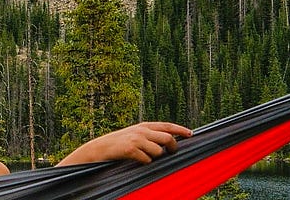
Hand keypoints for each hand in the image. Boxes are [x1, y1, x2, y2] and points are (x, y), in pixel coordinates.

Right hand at [57, 122, 191, 165]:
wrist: (98, 149)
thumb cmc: (118, 144)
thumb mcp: (134, 135)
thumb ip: (148, 135)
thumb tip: (168, 142)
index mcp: (143, 126)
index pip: (167, 125)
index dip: (180, 129)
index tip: (191, 134)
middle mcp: (141, 130)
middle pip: (167, 138)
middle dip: (173, 147)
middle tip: (173, 153)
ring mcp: (136, 139)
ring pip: (158, 151)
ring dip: (155, 157)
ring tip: (144, 157)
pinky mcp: (130, 149)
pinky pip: (147, 160)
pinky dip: (145, 162)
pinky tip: (137, 161)